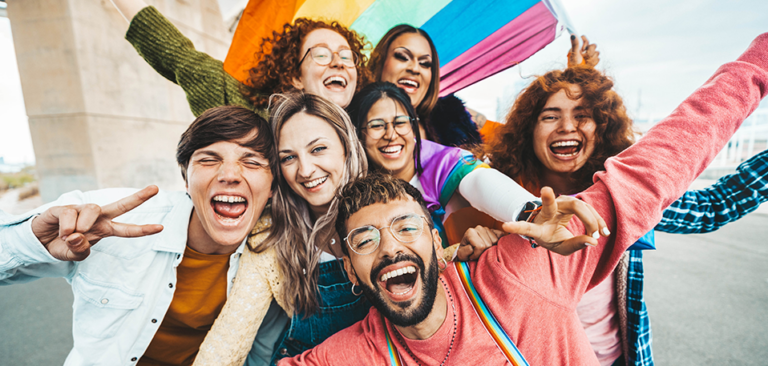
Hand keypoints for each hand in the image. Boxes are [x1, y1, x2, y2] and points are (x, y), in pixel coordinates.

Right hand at [31, 186, 163, 260]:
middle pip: (121, 205)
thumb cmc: (63, 246)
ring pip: (93, 210)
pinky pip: (70, 213)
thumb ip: (81, 250)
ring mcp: (81, 210)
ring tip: (70, 236)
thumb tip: (78, 235)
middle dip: (139, 197)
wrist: (40, 242)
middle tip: (156, 189)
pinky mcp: (64, 207)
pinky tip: (62, 232)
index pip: (127, 229)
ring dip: (83, 225)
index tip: (161, 227)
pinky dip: (67, 227)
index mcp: (104, 229)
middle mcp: (97, 217)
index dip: (143, 230)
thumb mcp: (75, 255)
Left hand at [455, 226, 505, 260]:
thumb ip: (464, 252)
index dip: (477, 254)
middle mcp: (479, 228)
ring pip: (496, 241)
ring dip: (490, 249)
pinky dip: (498, 243)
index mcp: (470, 232)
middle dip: (483, 252)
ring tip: (483, 251)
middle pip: (488, 244)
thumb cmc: (465, 253)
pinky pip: (501, 236)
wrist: (469, 251)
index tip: (472, 256)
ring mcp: (488, 229)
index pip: (480, 246)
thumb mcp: (461, 255)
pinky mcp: (495, 231)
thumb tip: (471, 248)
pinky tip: (492, 247)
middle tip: (478, 254)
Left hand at [501, 187, 608, 255]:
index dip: (517, 227)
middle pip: (563, 206)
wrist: (551, 226)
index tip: (504, 226)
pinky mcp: (569, 201)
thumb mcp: (561, 247)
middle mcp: (546, 211)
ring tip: (601, 235)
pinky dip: (596, 219)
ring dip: (592, 220)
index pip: (527, 227)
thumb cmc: (552, 238)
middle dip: (581, 217)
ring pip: (578, 206)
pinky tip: (604, 231)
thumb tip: (593, 242)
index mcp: (537, 226)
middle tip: (595, 236)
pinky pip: (585, 207)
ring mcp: (559, 203)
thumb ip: (574, 245)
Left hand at [567, 35, 599, 67]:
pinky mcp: (594, 60)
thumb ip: (575, 44)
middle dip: (589, 52)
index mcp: (579, 47)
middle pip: (594, 45)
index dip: (585, 43)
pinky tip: (588, 65)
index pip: (585, 39)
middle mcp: (585, 50)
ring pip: (597, 52)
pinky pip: (598, 59)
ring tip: (585, 62)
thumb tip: (573, 34)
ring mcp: (590, 55)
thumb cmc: (573, 65)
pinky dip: (593, 62)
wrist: (577, 75)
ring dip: (591, 58)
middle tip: (584, 57)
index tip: (583, 49)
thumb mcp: (574, 54)